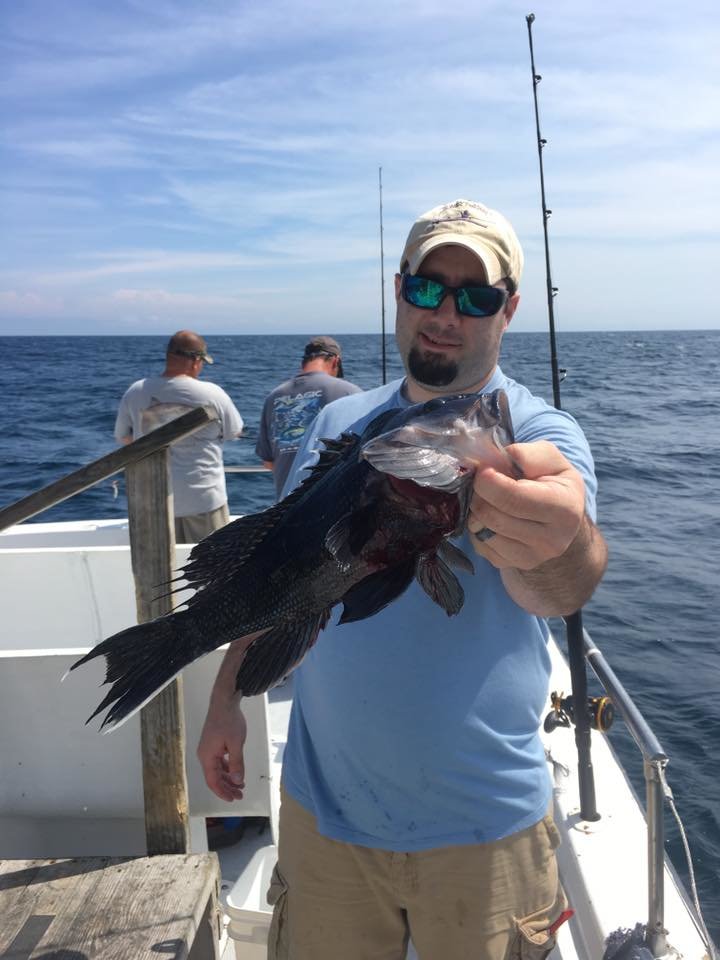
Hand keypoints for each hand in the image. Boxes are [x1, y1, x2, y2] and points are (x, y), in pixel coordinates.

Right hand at [197, 703, 246, 801]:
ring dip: (228, 778)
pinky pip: (219, 761)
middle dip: (227, 787)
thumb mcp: (236, 743)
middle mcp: (205, 754)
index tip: (233, 799)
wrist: (224, 701)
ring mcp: (208, 749)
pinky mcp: (214, 744)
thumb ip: (236, 763)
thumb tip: (237, 781)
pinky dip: (227, 768)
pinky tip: (236, 772)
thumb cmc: (230, 721)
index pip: (212, 781)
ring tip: (241, 786)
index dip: (222, 792)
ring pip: (217, 770)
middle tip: (241, 795)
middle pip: (215, 777)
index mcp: (207, 756)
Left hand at [467, 440, 585, 570]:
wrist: (560, 522)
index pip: (514, 498)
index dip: (489, 481)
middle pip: (492, 515)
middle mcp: (550, 540)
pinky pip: (478, 543)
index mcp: (564, 509)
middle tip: (483, 481)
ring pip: (481, 530)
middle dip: (479, 493)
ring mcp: (530, 558)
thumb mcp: (552, 461)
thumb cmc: (553, 484)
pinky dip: (476, 526)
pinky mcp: (510, 565)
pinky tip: (491, 515)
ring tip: (488, 497)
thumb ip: (531, 454)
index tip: (483, 469)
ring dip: (475, 509)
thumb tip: (504, 458)